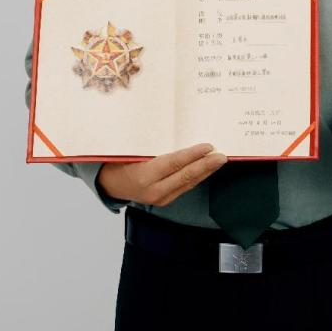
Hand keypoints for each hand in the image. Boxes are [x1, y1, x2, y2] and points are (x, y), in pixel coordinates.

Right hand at [98, 142, 227, 205]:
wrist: (109, 183)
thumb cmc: (119, 160)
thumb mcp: (132, 149)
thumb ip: (153, 144)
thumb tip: (177, 129)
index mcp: (143, 176)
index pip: (173, 164)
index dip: (192, 155)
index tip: (208, 147)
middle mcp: (153, 191)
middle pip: (185, 177)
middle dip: (206, 166)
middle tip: (222, 156)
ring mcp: (160, 198)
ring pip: (188, 184)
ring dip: (205, 172)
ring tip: (219, 161)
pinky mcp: (164, 200)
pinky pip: (184, 187)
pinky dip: (197, 177)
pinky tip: (206, 169)